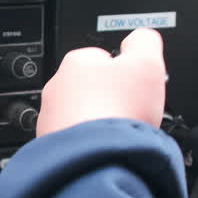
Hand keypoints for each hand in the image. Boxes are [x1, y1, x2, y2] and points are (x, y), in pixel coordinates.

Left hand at [36, 29, 166, 136]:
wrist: (98, 159)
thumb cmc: (119, 111)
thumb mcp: (148, 63)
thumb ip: (145, 42)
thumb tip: (142, 38)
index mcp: (77, 62)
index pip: (103, 58)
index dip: (125, 72)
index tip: (135, 87)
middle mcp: (57, 87)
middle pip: (90, 88)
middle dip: (109, 98)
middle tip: (129, 111)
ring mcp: (50, 118)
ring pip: (79, 115)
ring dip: (96, 122)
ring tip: (116, 133)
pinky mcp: (50, 146)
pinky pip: (73, 140)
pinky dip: (88, 145)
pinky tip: (103, 149)